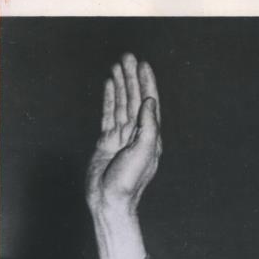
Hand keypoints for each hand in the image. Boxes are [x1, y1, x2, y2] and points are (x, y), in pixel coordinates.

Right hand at [86, 53, 160, 214]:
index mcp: (150, 138)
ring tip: (118, 64)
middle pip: (135, 100)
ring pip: (122, 105)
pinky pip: (109, 115)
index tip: (143, 65)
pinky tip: (110, 86)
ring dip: (121, 84)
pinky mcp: (107, 141)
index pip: (150, 104)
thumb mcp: (143, 152)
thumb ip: (148, 126)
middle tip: (127, 56)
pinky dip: (110, 99)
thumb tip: (150, 102)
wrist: (109, 201)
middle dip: (132, 78)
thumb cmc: (128, 182)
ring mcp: (122, 138)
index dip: (147, 83)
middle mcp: (138, 135)